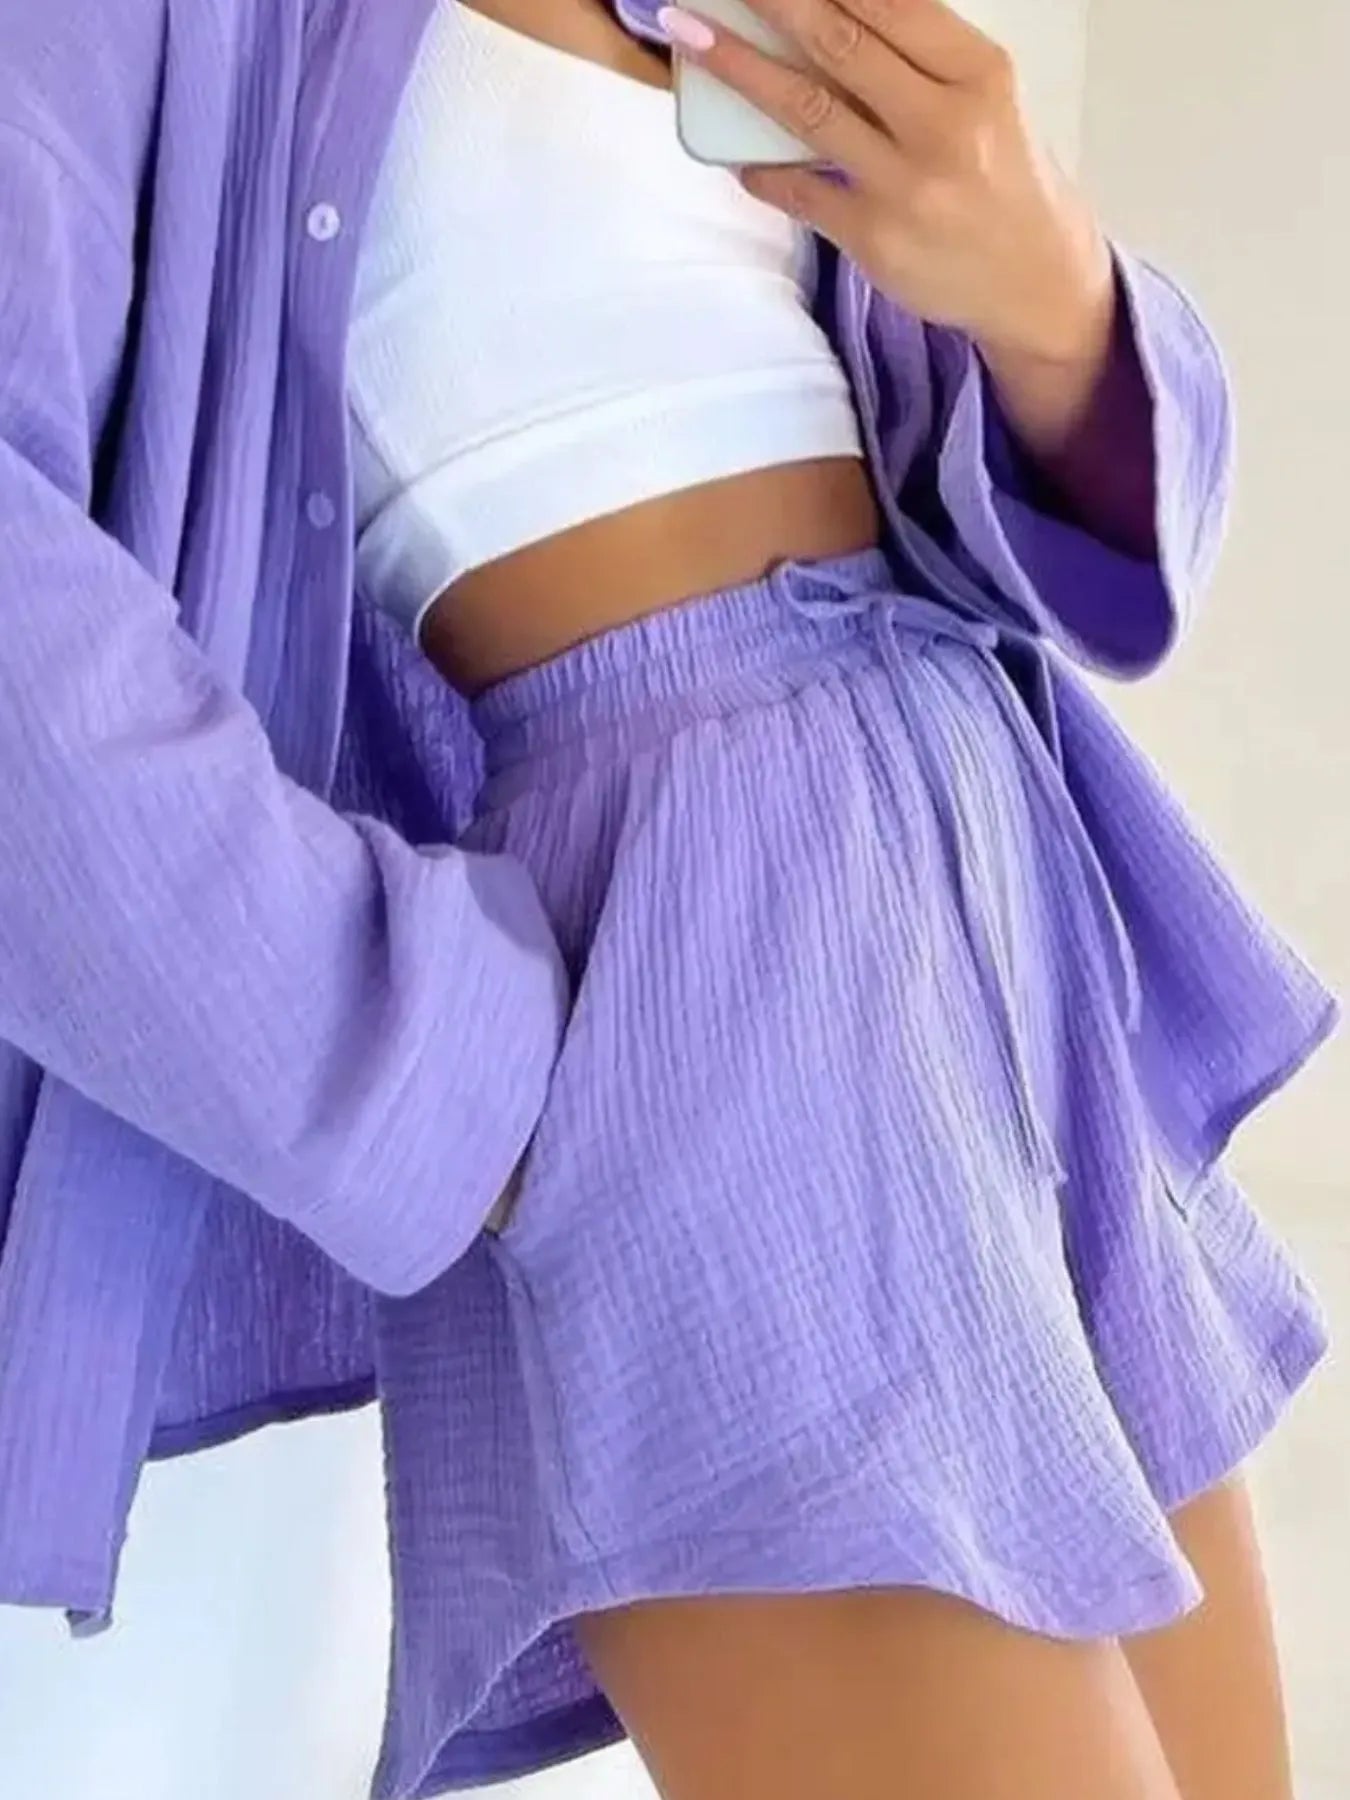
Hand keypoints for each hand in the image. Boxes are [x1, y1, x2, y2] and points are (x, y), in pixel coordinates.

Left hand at [658, 0, 1114, 367]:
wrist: (1035, 282)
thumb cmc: (1002, 177)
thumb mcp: (983, 100)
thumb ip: (919, 56)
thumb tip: (832, 15)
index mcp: (978, 73)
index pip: (891, 2)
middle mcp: (945, 123)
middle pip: (840, 42)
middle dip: (772, 0)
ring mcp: (907, 185)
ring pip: (807, 110)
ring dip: (739, 68)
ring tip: (690, 36)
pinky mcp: (875, 238)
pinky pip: (798, 191)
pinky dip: (759, 169)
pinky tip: (732, 156)